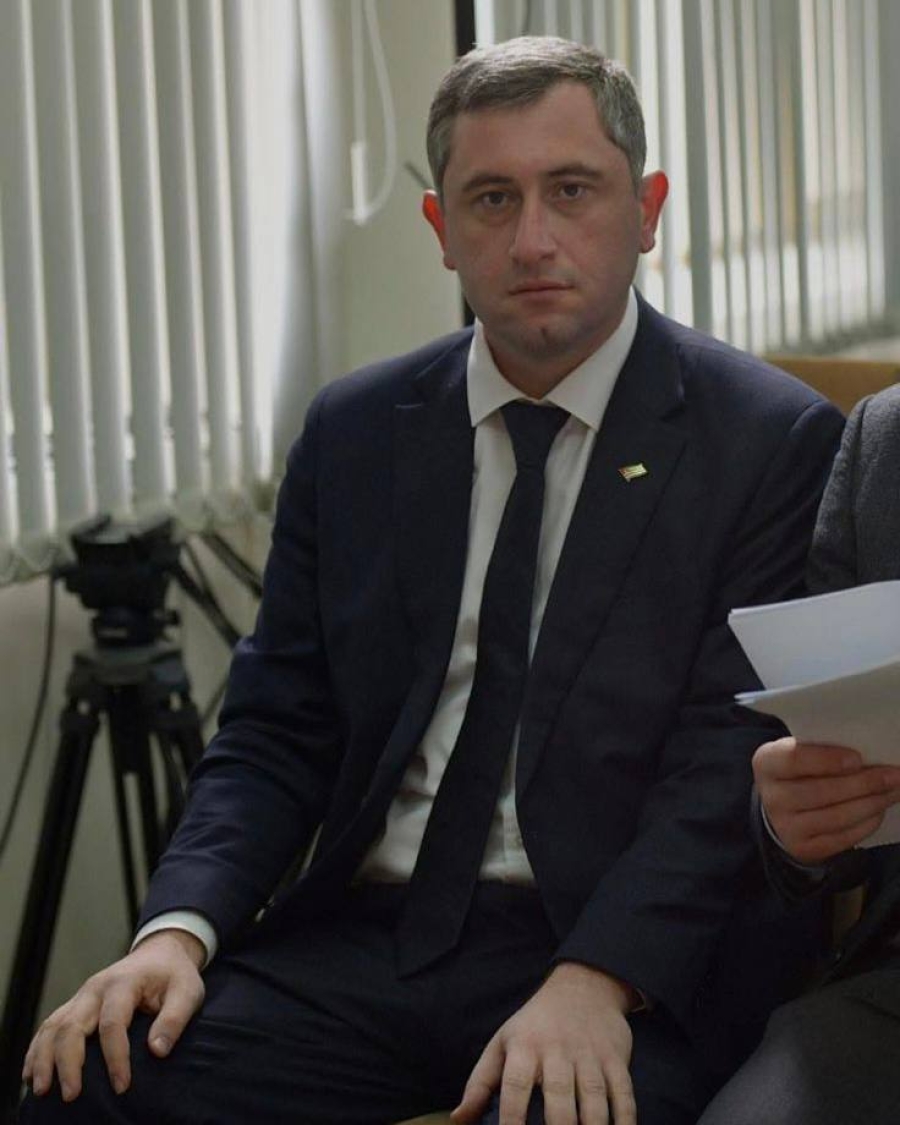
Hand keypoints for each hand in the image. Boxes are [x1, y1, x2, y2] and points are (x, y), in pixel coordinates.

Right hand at [23, 929, 205, 1101]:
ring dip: (43, 1058)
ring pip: (53, 1026)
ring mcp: (82, 996)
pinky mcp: (75, 1005)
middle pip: (72, 1026)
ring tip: (42, 1089)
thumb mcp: (187, 991)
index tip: (122, 1086)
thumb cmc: (174, 976)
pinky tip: (30, 1074)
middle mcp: (96, 988)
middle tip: (71, 1095)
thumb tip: (157, 1050)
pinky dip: (36, 1049)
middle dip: (68, 1063)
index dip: (115, 1057)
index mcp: (124, 982)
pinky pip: (49, 1026)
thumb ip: (174, 1019)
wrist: (160, 953)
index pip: (113, 1023)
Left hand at [452, 962, 635, 1124]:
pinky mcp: (615, 1058)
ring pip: (593, 1097)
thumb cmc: (535, 1024)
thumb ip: (481, 1082)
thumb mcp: (503, 1042)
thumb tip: (458, 1120)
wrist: (583, 986)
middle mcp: (557, 1050)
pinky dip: (625, 1119)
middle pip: (558, 1096)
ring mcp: (589, 1055)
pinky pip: (623, 1092)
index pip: (515, 1086)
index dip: (512, 1119)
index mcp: (525, 1047)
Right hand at [754, 737, 899, 863]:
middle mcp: (772, 797)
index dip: (826, 760)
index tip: (858, 758)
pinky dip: (866, 823)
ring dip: (871, 803)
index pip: (793, 759)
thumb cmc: (799, 771)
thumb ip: (822, 749)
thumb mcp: (799, 752)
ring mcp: (786, 827)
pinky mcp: (803, 848)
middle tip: (893, 775)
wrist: (781, 808)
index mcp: (766, 763)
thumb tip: (868, 752)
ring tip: (893, 791)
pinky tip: (880, 809)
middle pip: (820, 792)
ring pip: (836, 817)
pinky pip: (842, 838)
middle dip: (863, 784)